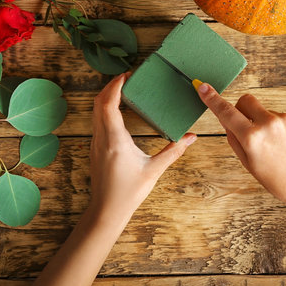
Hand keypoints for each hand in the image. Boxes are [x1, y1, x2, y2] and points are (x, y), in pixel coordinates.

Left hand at [90, 73, 196, 221]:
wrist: (106, 210)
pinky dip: (104, 109)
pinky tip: (118, 111)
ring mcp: (95, 143)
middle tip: (127, 78)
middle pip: (98, 103)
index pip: (109, 104)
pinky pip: (96, 121)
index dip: (115, 86)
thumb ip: (173, 151)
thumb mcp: (154, 170)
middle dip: (110, 86)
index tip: (127, 75)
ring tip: (123, 90)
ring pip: (95, 111)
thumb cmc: (128, 192)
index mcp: (115, 140)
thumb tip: (191, 138)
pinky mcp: (95, 148)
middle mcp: (101, 138)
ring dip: (106, 97)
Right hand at [196, 83, 285, 218]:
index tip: (202, 87)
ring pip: (264, 111)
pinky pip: (280, 116)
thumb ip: (234, 140)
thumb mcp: (249, 164)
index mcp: (252, 137)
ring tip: (276, 147)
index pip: (226, 112)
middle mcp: (268, 123)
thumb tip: (228, 122)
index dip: (212, 99)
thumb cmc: (279, 181)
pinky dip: (278, 128)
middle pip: (245, 101)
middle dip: (241, 110)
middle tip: (247, 129)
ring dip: (263, 123)